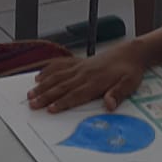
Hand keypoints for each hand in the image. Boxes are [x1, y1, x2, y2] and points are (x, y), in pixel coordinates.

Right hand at [27, 42, 148, 112]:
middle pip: (62, 86)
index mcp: (96, 81)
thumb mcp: (130, 84)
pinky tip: (38, 76)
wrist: (131, 53)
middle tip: (32, 104)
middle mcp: (84, 73)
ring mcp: (80, 67)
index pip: (76, 94)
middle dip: (46, 96)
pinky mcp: (79, 62)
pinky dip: (48, 70)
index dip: (62, 102)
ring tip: (30, 93)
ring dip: (43, 85)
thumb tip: (110, 105)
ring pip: (57, 76)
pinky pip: (60, 65)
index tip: (50, 109)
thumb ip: (118, 94)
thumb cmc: (130, 71)